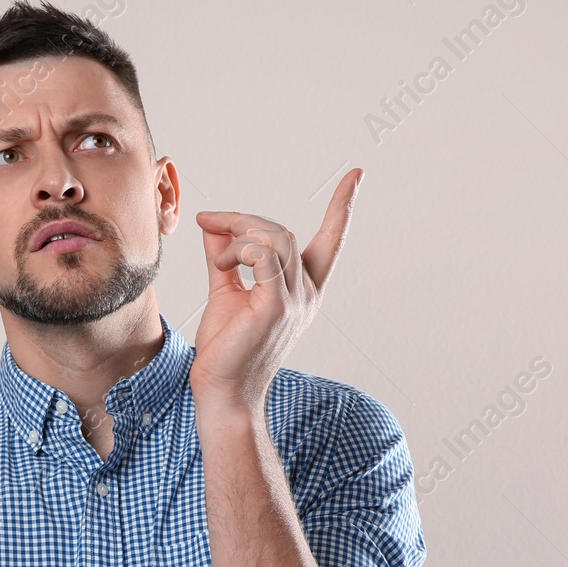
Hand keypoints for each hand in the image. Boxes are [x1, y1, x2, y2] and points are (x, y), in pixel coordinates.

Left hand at [189, 169, 363, 411]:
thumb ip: (226, 257)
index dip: (342, 208)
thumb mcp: (226, 291)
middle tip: (210, 224)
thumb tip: (215, 226)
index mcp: (302, 290)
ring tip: (217, 259)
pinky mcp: (277, 306)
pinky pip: (264, 256)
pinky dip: (240, 250)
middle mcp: (306, 293)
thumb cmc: (226, 347)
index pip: (330, 242)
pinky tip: (224, 265)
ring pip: (274, 238)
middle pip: (281, 232)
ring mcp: (295, 300)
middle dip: (243, 221)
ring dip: (238, 235)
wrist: (221, 390)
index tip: (356, 176)